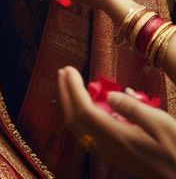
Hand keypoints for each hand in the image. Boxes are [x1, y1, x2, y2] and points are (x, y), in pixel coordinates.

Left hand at [57, 66, 175, 178]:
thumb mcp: (162, 125)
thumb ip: (134, 109)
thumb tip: (109, 95)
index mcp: (119, 138)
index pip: (84, 111)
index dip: (73, 89)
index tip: (69, 69)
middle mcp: (109, 148)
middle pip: (75, 120)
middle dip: (65, 94)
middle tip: (63, 71)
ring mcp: (110, 154)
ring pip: (79, 129)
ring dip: (69, 104)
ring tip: (68, 84)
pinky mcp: (114, 156)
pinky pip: (87, 135)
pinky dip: (79, 116)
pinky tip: (86, 105)